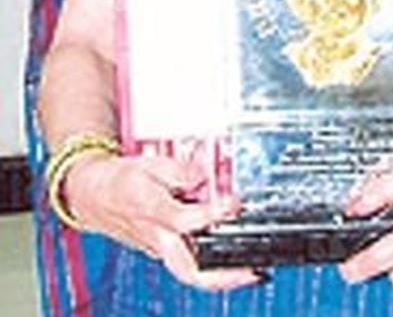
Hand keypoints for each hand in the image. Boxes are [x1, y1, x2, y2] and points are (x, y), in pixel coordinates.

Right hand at [64, 152, 260, 290]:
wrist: (91, 195)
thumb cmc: (119, 179)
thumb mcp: (151, 163)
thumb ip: (182, 170)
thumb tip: (205, 174)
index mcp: (151, 211)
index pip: (185, 220)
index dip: (213, 213)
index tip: (234, 203)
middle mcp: (156, 237)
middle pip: (190, 270)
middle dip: (222, 276)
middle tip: (251, 272)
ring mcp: (158, 249)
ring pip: (190, 273)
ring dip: (221, 278)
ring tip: (250, 272)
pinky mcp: (161, 251)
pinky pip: (188, 263)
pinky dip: (210, 265)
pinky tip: (228, 256)